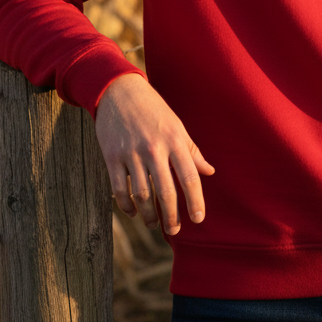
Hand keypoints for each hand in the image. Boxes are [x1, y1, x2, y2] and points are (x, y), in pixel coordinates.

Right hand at [95, 73, 214, 235]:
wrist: (119, 91)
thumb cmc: (153, 109)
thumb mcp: (176, 125)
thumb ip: (192, 151)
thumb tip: (209, 172)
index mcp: (174, 140)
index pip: (189, 177)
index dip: (195, 201)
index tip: (198, 219)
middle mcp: (154, 148)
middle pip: (166, 191)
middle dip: (172, 216)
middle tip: (175, 230)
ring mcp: (132, 153)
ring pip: (142, 194)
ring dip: (150, 215)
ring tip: (155, 224)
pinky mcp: (112, 156)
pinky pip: (120, 189)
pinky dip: (127, 205)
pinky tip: (134, 212)